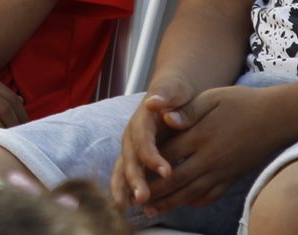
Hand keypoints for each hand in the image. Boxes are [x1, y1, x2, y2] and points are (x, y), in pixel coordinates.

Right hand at [111, 73, 193, 209]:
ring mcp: (130, 147)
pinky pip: (125, 175)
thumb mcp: (174, 90)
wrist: (170, 94)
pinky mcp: (134, 158)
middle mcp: (131, 135)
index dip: (152, 156)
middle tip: (143, 198)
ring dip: (122, 188)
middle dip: (134, 179)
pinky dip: (124, 190)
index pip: (143, 139)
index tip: (166, 171)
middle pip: (130, 158)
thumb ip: (166, 96)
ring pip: (122, 169)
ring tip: (124, 207)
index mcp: (142, 120)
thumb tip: (154, 103)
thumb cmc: (175, 92)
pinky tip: (126, 206)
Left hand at [140, 85, 291, 214]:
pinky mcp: (232, 178)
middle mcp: (210, 158)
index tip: (131, 170)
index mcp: (201, 135)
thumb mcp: (212, 98)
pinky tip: (185, 204)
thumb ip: (187, 110)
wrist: (277, 118)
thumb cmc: (242, 103)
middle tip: (134, 200)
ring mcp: (222, 171)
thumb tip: (165, 119)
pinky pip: (211, 196)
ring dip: (170, 202)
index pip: (167, 154)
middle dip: (153, 191)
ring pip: (191, 192)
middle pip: (175, 179)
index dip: (148, 163)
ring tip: (152, 209)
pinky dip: (195, 202)